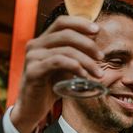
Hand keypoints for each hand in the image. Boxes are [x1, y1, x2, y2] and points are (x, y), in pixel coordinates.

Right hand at [10, 15, 104, 132]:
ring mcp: (32, 57)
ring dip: (86, 60)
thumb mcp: (65, 69)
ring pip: (65, 50)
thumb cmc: (49, 88)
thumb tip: (96, 49)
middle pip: (66, 34)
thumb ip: (75, 57)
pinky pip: (58, 62)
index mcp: (42, 41)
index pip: (62, 22)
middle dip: (88, 44)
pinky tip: (84, 76)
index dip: (80, 23)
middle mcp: (35, 45)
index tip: (97, 30)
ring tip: (98, 73)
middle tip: (101, 57)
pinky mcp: (33, 71)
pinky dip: (75, 66)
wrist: (31, 110)